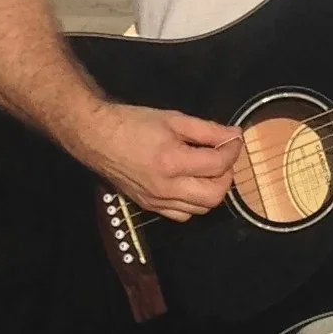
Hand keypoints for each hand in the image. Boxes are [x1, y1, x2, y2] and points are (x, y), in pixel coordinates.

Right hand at [75, 101, 242, 220]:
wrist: (97, 138)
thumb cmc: (134, 123)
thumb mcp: (173, 118)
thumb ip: (207, 130)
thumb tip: (234, 135)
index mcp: (173, 162)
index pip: (217, 165)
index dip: (232, 150)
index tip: (234, 138)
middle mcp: (166, 189)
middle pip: (214, 196)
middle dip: (227, 175)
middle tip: (223, 156)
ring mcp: (157, 202)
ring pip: (200, 209)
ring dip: (212, 190)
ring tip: (209, 168)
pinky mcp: (149, 208)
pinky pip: (182, 215)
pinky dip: (194, 202)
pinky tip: (190, 183)